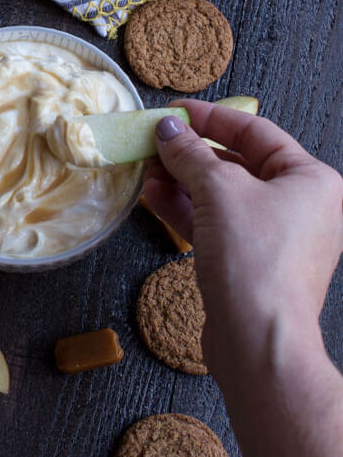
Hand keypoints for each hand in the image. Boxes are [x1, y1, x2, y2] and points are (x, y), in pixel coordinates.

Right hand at [141, 100, 342, 375]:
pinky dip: (186, 209)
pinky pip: (215, 224)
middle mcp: (299, 206)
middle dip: (190, 154)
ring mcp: (274, 237)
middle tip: (154, 143)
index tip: (175, 113)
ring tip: (146, 169)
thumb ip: (190, 154)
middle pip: (237, 164)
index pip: (256, 132)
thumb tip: (168, 129)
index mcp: (310, 180)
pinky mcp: (249, 263)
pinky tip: (154, 196)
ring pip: (221, 196)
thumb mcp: (218, 190)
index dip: (211, 119)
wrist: (258, 343)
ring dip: (181, 181)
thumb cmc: (255, 262)